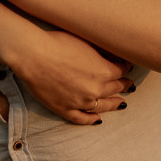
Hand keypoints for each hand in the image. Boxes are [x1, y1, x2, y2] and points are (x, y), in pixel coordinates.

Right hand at [10, 28, 134, 125]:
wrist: (32, 54)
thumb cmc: (59, 42)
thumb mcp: (88, 42)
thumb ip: (103, 52)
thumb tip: (116, 56)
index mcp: (104, 71)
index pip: (122, 71)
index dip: (125, 68)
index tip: (126, 67)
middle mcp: (95, 89)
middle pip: (115, 89)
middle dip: (123, 85)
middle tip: (128, 85)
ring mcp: (80, 102)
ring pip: (102, 106)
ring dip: (113, 104)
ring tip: (121, 103)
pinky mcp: (64, 109)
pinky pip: (82, 119)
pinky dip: (91, 119)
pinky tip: (98, 119)